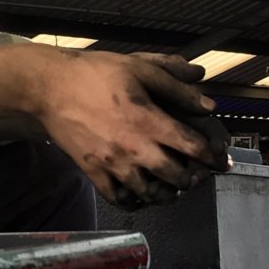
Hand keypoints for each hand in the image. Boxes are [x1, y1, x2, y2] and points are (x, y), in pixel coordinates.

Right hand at [31, 51, 230, 205]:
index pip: (191, 146)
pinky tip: (141, 194)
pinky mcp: (93, 172)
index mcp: (148, 120)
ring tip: (172, 188)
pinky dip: (133, 201)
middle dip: (192, 178)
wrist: (48, 87)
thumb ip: (176, 84)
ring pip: (148, 193)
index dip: (212, 155)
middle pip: (175, 176)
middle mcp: (133, 148)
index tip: (220, 159)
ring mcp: (112, 164)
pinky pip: (118, 198)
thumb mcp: (139, 67)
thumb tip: (208, 102)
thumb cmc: (95, 73)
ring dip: (165, 194)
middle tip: (198, 175)